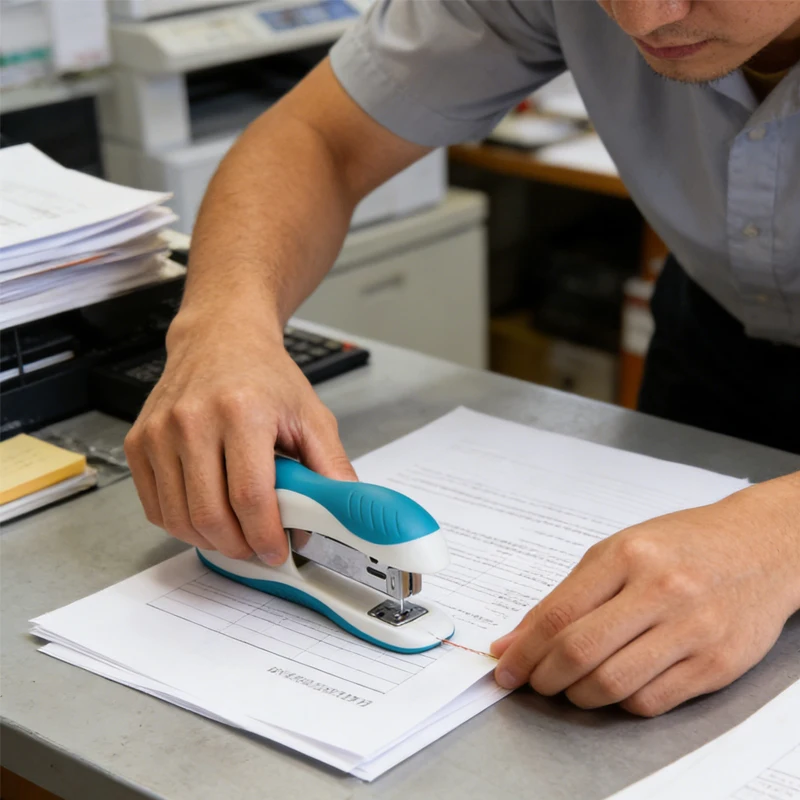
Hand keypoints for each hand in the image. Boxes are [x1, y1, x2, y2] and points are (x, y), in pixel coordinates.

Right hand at [124, 308, 355, 563]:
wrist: (220, 339)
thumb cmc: (266, 377)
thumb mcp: (311, 416)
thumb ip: (331, 466)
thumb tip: (344, 514)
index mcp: (242, 411)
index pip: (249, 496)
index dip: (266, 535)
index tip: (278, 551)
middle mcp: (192, 420)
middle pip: (209, 515)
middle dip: (239, 547)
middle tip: (259, 549)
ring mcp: (159, 432)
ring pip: (178, 518)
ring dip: (211, 541)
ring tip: (237, 534)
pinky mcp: (139, 442)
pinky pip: (155, 507)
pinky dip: (182, 524)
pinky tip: (207, 515)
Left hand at [490, 476, 799, 716]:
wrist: (760, 548)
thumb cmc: (680, 546)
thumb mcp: (617, 552)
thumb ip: (567, 596)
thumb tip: (515, 640)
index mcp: (626, 555)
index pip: (558, 614)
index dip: (523, 649)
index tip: (505, 668)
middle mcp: (660, 590)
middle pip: (580, 651)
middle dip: (544, 677)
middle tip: (533, 683)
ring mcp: (691, 629)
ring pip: (612, 683)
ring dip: (578, 695)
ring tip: (570, 687)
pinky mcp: (716, 664)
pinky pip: (651, 701)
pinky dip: (619, 703)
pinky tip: (613, 688)